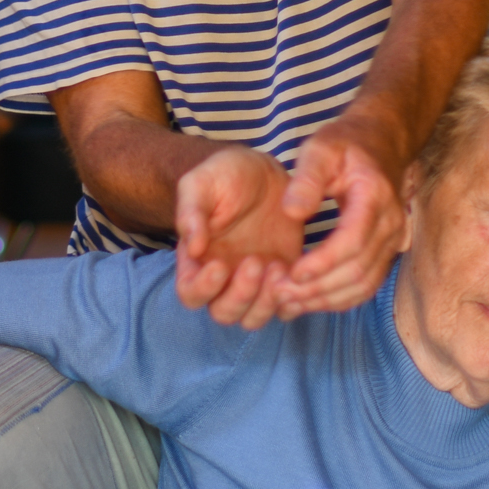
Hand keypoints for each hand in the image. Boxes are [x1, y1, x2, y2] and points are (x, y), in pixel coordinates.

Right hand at [173, 147, 305, 327]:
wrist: (263, 171)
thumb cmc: (225, 175)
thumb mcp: (201, 182)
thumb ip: (191, 212)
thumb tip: (192, 247)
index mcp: (197, 261)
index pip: (190, 294)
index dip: (203, 288)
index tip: (221, 264)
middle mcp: (224, 279)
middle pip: (224, 313)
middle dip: (241, 295)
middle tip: (256, 262)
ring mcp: (255, 282)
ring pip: (254, 317)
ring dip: (266, 301)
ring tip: (278, 266)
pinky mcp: (284, 277)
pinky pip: (286, 306)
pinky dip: (292, 300)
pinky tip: (298, 271)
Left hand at [273, 119, 410, 318]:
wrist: (379, 143)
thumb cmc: (345, 144)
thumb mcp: (320, 148)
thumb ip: (305, 179)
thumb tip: (292, 213)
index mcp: (374, 196)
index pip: (351, 241)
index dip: (321, 263)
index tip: (290, 273)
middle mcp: (391, 223)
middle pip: (357, 270)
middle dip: (317, 288)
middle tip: (279, 293)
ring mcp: (393, 240)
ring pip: (364, 285)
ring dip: (326, 300)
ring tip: (289, 303)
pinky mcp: (386, 251)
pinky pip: (366, 285)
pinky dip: (338, 299)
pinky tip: (308, 301)